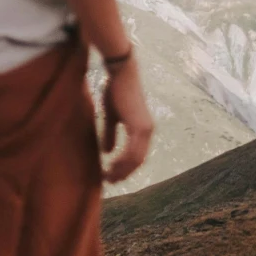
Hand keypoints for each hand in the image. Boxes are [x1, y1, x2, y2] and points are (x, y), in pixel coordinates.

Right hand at [100, 55, 153, 183]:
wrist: (121, 73)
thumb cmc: (115, 90)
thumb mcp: (111, 116)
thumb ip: (110, 134)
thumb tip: (107, 152)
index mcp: (142, 129)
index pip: (137, 155)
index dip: (125, 167)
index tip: (112, 175)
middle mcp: (148, 131)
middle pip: (138, 161)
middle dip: (124, 173)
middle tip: (110, 182)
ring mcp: (145, 130)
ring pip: (135, 159)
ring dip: (121, 170)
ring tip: (108, 177)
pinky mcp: (139, 127)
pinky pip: (132, 151)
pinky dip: (122, 161)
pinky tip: (110, 166)